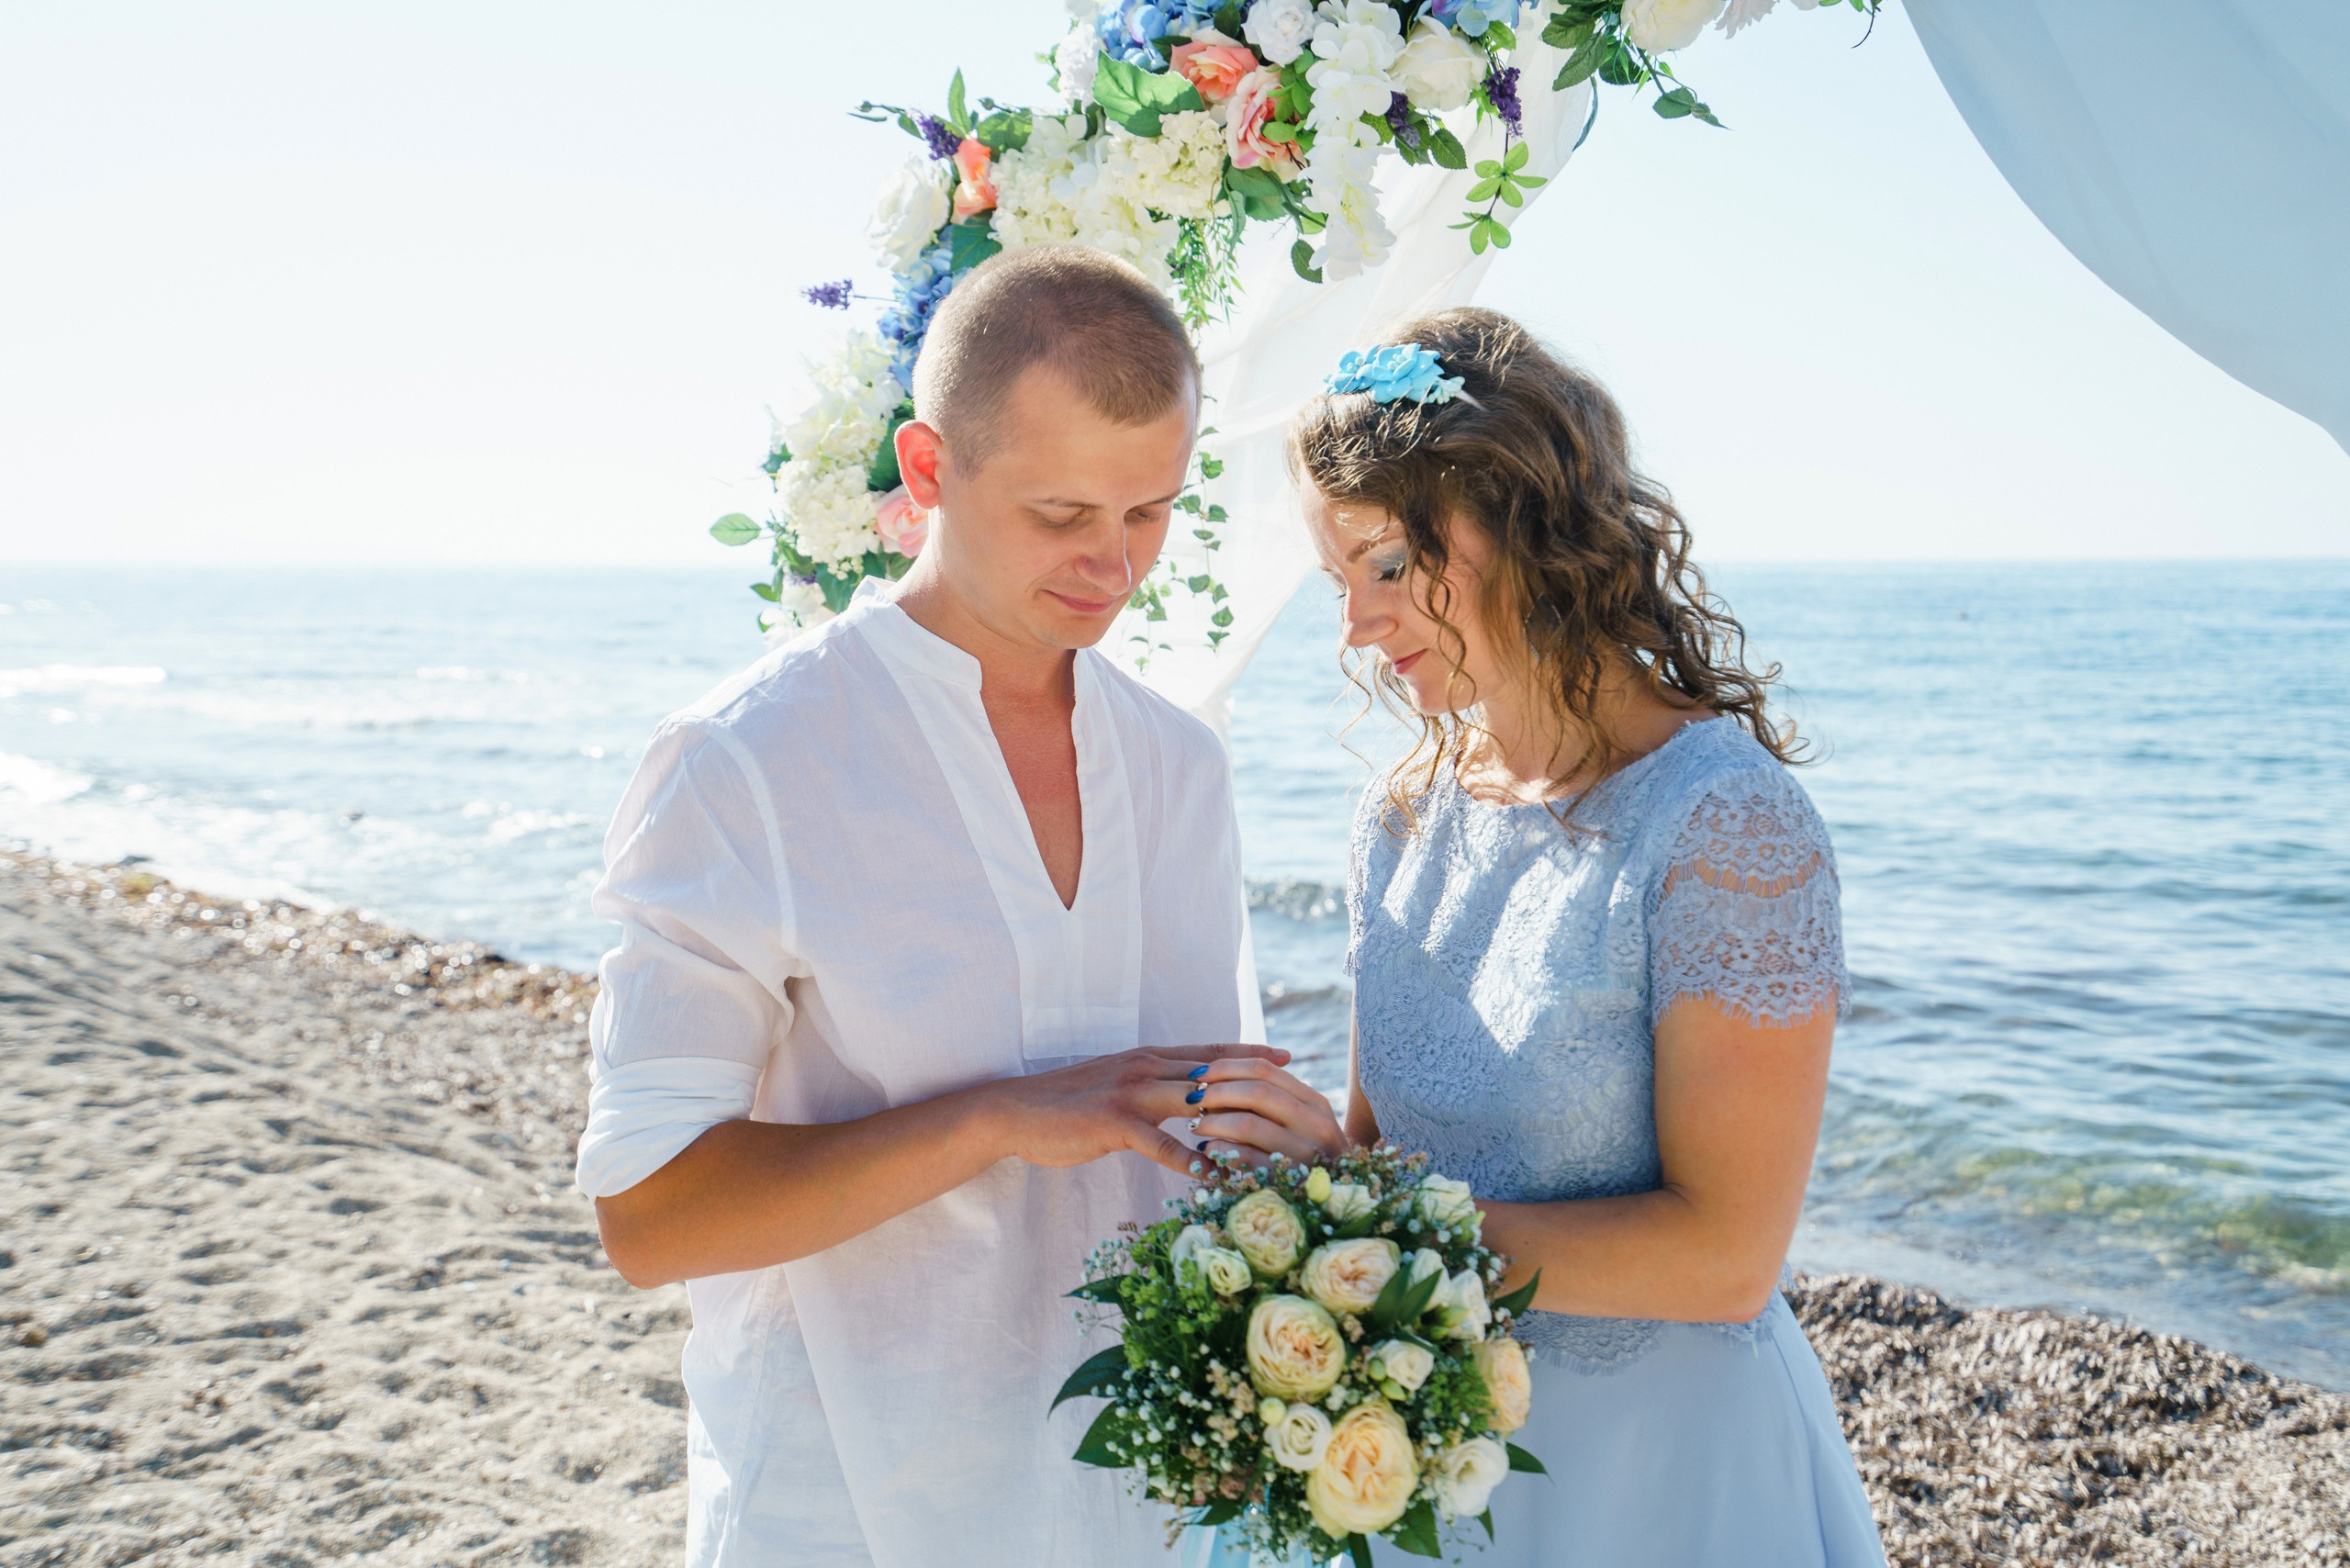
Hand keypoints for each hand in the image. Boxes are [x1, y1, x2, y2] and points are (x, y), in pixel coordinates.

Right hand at [984, 1044, 1290, 1177]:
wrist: (1018, 1109)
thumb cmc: (1068, 1104)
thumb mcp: (1116, 1086)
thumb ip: (1151, 1088)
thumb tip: (1183, 1098)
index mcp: (1149, 1058)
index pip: (1211, 1052)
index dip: (1249, 1053)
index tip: (1286, 1056)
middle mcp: (1147, 1068)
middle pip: (1215, 1072)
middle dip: (1259, 1083)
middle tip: (1298, 1095)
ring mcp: (1132, 1093)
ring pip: (1197, 1102)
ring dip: (1235, 1122)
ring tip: (1272, 1141)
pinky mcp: (1116, 1122)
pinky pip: (1162, 1142)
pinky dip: (1191, 1158)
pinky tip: (1214, 1174)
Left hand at [1185, 1056, 1348, 1167]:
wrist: (1339, 1200)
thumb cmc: (1310, 1158)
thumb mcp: (1302, 1124)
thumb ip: (1273, 1102)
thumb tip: (1218, 1081)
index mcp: (1313, 1102)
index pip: (1265, 1070)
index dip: (1227, 1068)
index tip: (1199, 1073)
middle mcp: (1315, 1122)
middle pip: (1257, 1092)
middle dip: (1217, 1092)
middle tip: (1193, 1099)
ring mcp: (1306, 1153)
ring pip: (1250, 1124)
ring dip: (1215, 1122)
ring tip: (1196, 1126)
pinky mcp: (1292, 1181)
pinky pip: (1249, 1159)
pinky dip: (1223, 1151)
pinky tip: (1209, 1150)